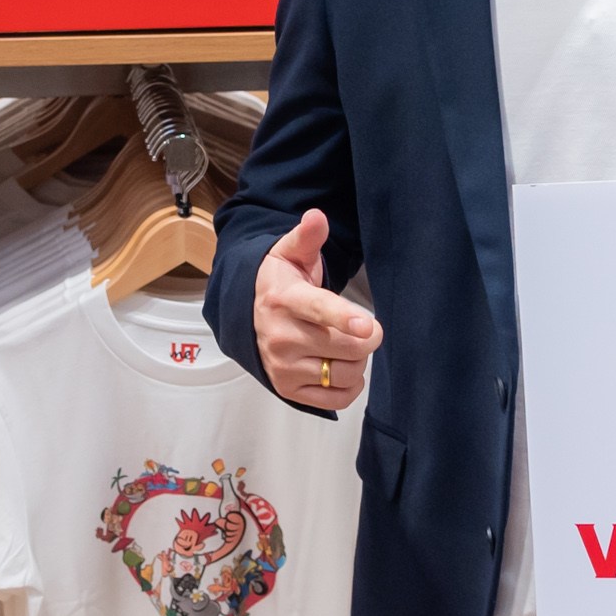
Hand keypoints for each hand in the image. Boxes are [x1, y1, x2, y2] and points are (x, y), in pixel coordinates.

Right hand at [254, 208, 378, 409]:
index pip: (318, 310)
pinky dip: (349, 385)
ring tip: (349, 345)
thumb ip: (307, 237)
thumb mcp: (290, 254)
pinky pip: (335, 398)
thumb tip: (317, 217)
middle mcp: (281, 336)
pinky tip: (342, 366)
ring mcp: (283, 366)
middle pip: (345, 348)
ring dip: (358, 361)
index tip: (367, 324)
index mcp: (285, 299)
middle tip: (365, 328)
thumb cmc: (280, 283)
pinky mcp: (287, 388)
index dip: (344, 318)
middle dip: (367, 338)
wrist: (248, 313)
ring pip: (343, 373)